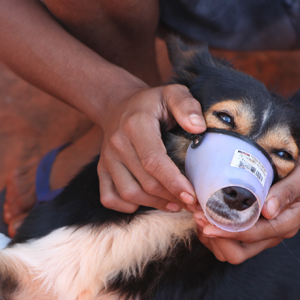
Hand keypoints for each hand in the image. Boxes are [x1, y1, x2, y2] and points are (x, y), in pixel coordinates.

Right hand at [98, 84, 206, 212]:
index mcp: (136, 125)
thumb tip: (198, 127)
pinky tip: (148, 202)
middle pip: (145, 182)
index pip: (154, 161)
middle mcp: (117, 144)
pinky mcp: (101, 170)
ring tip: (176, 204)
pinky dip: (127, 207)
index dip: (173, 182)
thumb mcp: (172, 93)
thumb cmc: (151, 103)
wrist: (118, 105)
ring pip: (129, 194)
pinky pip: (109, 198)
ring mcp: (107, 159)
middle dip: (171, 197)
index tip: (192, 196)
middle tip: (194, 203)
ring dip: (154, 204)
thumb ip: (186, 105)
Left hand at [195, 146, 299, 263]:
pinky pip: (227, 243)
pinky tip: (203, 214)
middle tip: (198, 216)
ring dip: (212, 238)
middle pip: (238, 253)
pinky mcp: (251, 229)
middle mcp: (272, 234)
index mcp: (287, 223)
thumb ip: (289, 191)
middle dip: (216, 239)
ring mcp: (261, 234)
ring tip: (197, 214)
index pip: (253, 235)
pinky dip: (213, 233)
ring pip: (230, 251)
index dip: (228, 231)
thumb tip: (269, 210)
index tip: (207, 221)